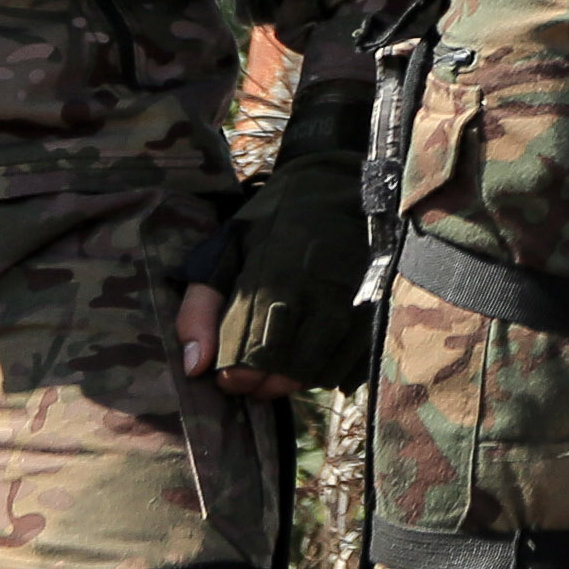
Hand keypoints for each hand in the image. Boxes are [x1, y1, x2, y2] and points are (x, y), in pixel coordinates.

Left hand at [178, 94, 378, 394]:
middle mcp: (317, 290)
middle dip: (261, 384)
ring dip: (291, 381)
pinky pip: (346, 362)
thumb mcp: (223, 251)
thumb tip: (193, 367)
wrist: (340, 183)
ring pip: (317, 371)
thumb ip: (200, 309)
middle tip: (247, 378)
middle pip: (286, 369)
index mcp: (274, 274)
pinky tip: (306, 356)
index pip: (251, 353)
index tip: (226, 375)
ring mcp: (351, 301)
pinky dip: (321, 371)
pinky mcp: (374, 308)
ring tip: (274, 369)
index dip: (235, 375)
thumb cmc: (272, 221)